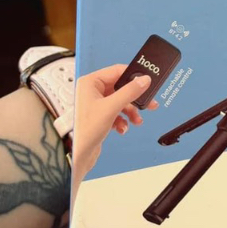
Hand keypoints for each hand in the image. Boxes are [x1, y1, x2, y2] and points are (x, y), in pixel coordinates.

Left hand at [72, 65, 157, 201]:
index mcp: (91, 82)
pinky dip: (123, 120)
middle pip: (121, 88)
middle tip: (149, 103)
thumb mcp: (111, 108)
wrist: (77, 156)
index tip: (148, 80)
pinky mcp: (100, 115)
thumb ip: (130, 92)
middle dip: (135, 98)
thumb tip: (144, 80)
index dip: (133, 75)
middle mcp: (92, 91)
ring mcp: (96, 103)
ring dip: (131, 111)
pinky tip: (123, 128)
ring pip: (121, 101)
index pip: (117, 71)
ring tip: (137, 120)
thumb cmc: (85, 131)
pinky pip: (117, 112)